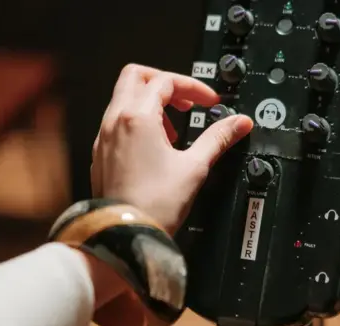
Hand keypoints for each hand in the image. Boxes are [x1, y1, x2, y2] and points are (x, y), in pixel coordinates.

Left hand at [91, 64, 252, 233]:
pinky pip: (116, 123)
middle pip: (135, 76)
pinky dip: (137, 123)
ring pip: (123, 98)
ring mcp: (104, 138)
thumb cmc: (154, 205)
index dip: (192, 86)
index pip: (165, 80)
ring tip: (173, 131)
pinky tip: (154, 148)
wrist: (125, 234)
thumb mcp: (195, 167)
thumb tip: (239, 123)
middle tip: (185, 102)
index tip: (209, 103)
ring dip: (150, 103)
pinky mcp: (101, 154)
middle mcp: (115, 122)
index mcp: (137, 118)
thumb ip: (218, 138)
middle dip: (164, 83)